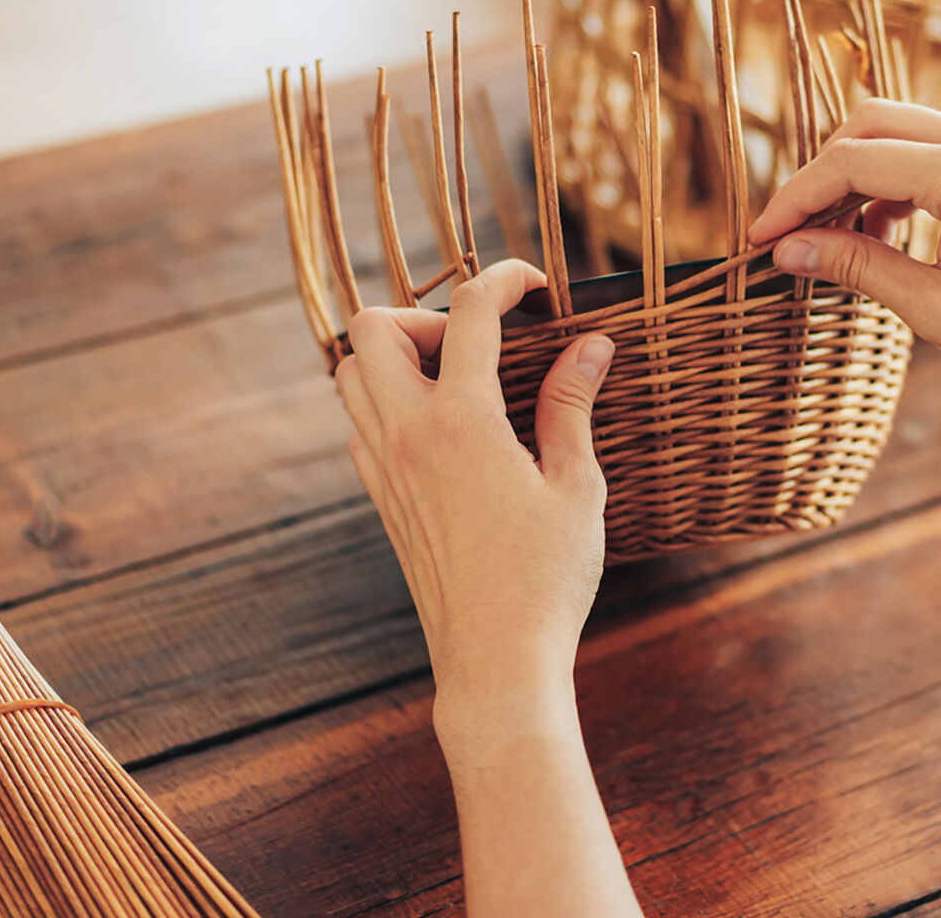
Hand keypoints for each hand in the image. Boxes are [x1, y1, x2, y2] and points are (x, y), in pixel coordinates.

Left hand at [335, 260, 615, 747]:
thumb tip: (590, 344)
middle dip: (425, 312)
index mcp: (461, 423)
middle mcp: (406, 436)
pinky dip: (389, 404)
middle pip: (371, 327)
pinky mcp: (380, 499)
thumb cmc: (546, 579)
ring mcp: (384, 468)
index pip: (467, 313)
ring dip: (395, 355)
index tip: (536, 288)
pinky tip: (443, 428)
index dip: (503, 280)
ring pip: (351, 374)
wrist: (495, 661)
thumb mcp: (577, 487)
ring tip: (456, 377)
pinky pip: (359, 425)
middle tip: (477, 342)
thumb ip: (573, 406)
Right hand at [748, 99, 940, 403]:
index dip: (797, 198)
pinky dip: (897, 183)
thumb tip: (790, 249)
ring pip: (906, 132)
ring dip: (858, 177)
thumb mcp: (936, 310)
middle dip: (823, 174)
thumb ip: (859, 267)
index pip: (854, 161)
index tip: (762, 237)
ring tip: (834, 242)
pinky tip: (883, 234)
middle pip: (874, 123)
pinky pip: (939, 153)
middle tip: (792, 231)